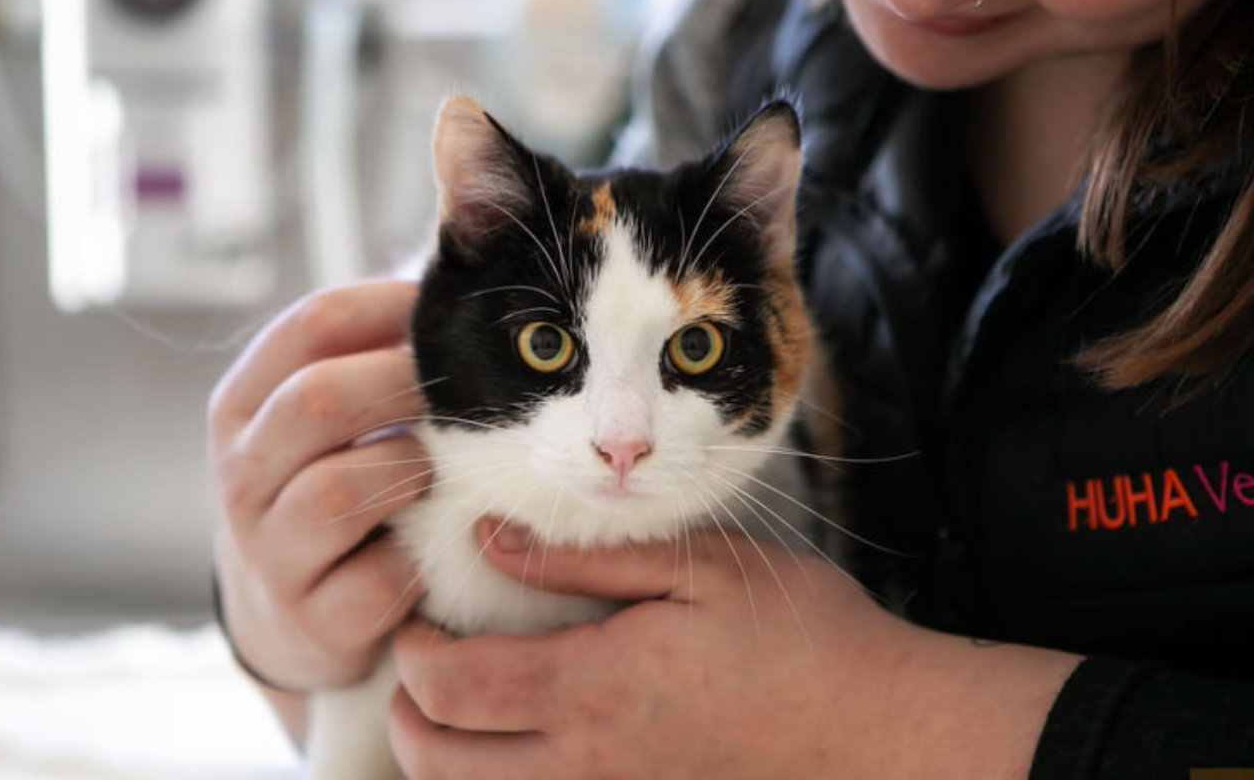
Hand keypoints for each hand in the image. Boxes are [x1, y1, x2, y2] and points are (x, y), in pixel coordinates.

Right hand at [208, 280, 430, 691]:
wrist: (286, 618)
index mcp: (239, 406)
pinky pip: (380, 578)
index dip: (391, 306)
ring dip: (408, 472)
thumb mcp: (318, 423)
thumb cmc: (324, 488)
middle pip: (319, 399)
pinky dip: (417, 560)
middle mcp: (239, 473)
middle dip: (404, 384)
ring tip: (434, 473)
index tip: (447, 308)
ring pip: (340, 488)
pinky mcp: (314, 621)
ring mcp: (268, 551)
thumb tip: (461, 265)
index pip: (310, 324)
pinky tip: (428, 550)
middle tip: (462, 390)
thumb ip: (366, 356)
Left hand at [386, 521, 1081, 778]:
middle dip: (409, 714)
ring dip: (445, 762)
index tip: (424, 619)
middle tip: (424, 668)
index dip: (411, 652)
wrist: (887, 733)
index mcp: (594, 687)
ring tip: (459, 712)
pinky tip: (518, 751)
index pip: (448, 687)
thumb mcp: (700, 568)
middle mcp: (588, 764)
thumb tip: (489, 539)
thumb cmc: (805, 641)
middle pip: (439, 764)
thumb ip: (583, 558)